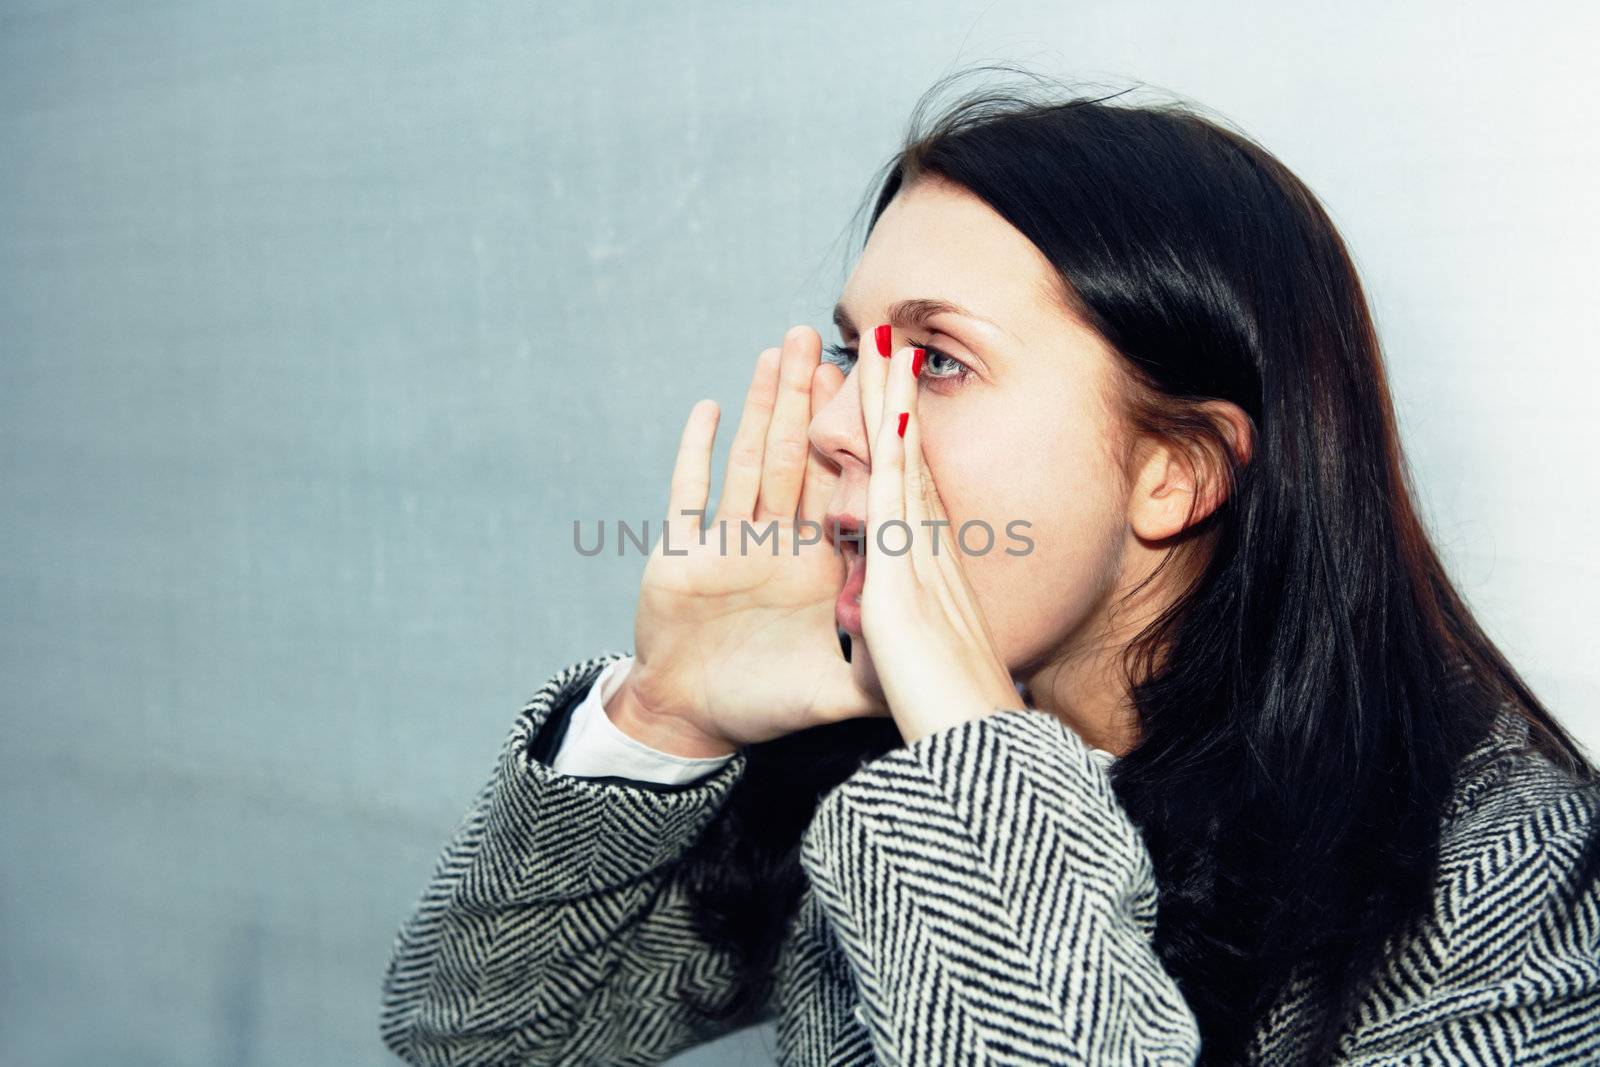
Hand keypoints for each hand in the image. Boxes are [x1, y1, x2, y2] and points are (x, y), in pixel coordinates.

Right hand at [618, 327, 887, 755]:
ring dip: (765, 406)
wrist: (691, 718)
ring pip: (752, 459)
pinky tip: (709, 410)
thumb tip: (944, 674)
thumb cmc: (760, 703)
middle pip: (799, 456)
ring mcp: (728, 541)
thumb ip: (884, 677)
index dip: (865, 441)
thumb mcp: (834, 693)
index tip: (887, 390)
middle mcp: (774, 541)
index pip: (845, 490)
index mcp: (814, 565)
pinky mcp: (683, 553)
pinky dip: (697, 452)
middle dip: (812, 398)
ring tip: (781, 351)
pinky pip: (690, 493)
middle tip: (830, 339)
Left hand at [856, 340, 1020, 743]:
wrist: (971, 750)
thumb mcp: (919, 663)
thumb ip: (902, 637)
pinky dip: (896, 451)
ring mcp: (922, 561)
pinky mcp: (905, 579)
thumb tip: (887, 629)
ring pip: (906, 462)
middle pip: (910, 459)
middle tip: (890, 340)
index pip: (911, 490)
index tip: (891, 396)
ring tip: (887, 342)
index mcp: (930, 573)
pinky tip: (892, 406)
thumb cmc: (949, 716)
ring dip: (896, 401)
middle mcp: (932, 554)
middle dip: (898, 399)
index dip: (901, 439)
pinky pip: (898, 500)